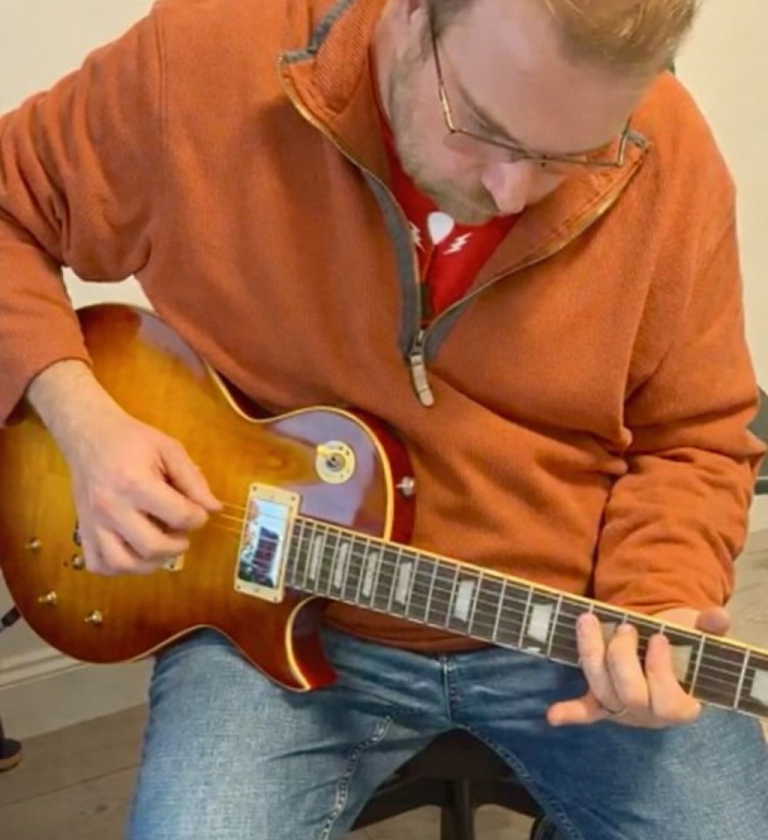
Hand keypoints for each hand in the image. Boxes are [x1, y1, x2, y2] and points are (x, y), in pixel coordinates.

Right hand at [61, 404, 221, 575]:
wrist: (88, 434)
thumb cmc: (132, 440)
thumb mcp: (169, 450)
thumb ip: (193, 480)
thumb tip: (214, 509)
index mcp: (136, 483)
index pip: (179, 516)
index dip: (198, 518)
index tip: (198, 511)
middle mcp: (112, 508)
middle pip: (152, 547)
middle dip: (178, 545)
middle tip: (182, 533)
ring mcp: (93, 522)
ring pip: (123, 564)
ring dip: (151, 563)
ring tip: (162, 546)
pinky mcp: (82, 530)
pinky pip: (99, 565)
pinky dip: (119, 567)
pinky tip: (134, 552)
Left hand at [547, 606, 731, 728]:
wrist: (663, 649)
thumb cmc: (684, 645)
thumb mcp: (699, 635)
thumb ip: (709, 627)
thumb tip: (717, 617)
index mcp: (680, 707)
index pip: (667, 700)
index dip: (660, 668)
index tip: (658, 637)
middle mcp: (647, 715)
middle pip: (628, 694)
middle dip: (622, 656)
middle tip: (625, 627)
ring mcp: (622, 710)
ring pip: (601, 689)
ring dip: (591, 654)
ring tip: (589, 619)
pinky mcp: (601, 701)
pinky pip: (585, 711)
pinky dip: (570, 714)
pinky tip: (552, 716)